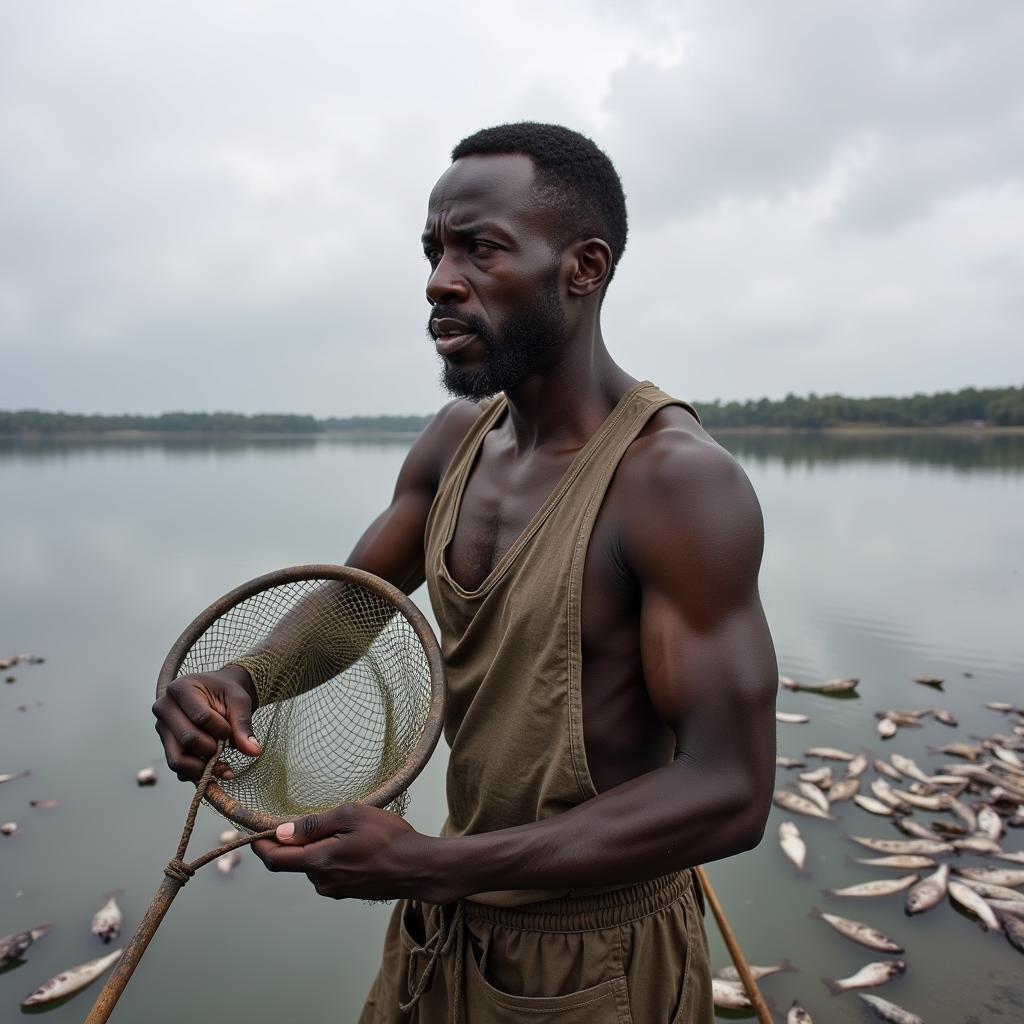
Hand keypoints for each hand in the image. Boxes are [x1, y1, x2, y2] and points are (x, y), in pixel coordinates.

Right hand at [152, 664, 260, 780]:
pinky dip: (198, 775)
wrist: (218, 695)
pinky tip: (216, 771)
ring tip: (225, 768)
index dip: (221, 729)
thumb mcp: (238, 701)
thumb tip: (253, 751)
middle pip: (187, 740)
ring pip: (177, 760)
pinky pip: (178, 769)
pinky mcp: (167, 746)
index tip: (230, 730)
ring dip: (203, 768)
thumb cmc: (226, 693)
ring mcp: (163, 729)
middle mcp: (164, 709)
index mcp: (180, 689)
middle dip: (213, 749)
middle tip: (227, 746)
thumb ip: (244, 724)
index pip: (201, 718)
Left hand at [251, 804, 433, 901]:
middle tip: (310, 818)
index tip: (253, 830)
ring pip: (314, 865)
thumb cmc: (388, 837)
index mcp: (318, 862)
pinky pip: (330, 871)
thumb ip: (313, 825)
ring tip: (345, 829)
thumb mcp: (351, 816)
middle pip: (295, 861)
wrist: (420, 868)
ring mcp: (336, 890)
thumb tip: (280, 832)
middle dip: (296, 841)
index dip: (260, 844)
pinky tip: (356, 844)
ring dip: (318, 848)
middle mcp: (322, 882)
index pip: (275, 859)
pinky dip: (332, 856)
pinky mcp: (350, 891)